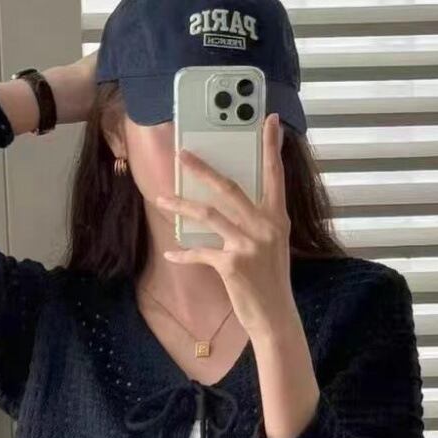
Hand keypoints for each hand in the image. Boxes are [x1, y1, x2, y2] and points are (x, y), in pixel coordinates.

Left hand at [154, 113, 293, 339]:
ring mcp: (248, 245)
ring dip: (181, 206)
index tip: (269, 121)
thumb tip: (230, 208)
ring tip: (161, 199)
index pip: (274, 176)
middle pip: (229, 188)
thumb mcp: (272, 247)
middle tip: (182, 154)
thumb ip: (257, 224)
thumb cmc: (271, 282)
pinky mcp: (232, 264)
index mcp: (276, 219)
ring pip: (208, 215)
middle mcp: (265, 226)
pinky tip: (170, 253)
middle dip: (203, 169)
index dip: (271, 147)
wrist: (275, 316)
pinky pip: (200, 252)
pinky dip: (183, 253)